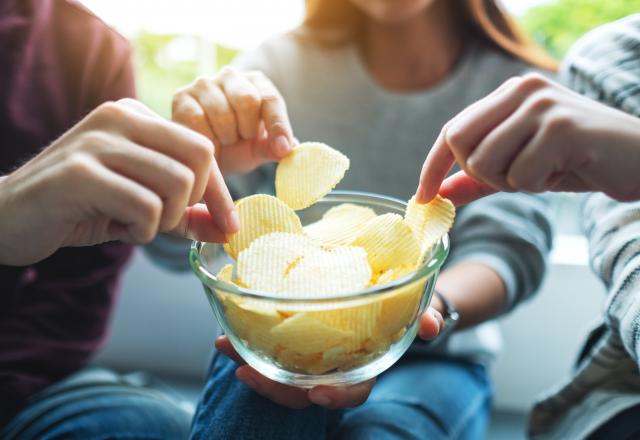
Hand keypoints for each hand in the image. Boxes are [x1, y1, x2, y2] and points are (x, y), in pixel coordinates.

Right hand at [0, 99, 236, 265]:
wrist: (8, 217)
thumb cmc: (81, 208)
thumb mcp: (141, 206)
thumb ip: (185, 214)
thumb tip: (228, 230)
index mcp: (135, 116)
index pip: (202, 148)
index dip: (219, 192)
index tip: (227, 225)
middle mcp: (118, 117)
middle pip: (198, 158)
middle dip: (192, 202)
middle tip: (164, 220)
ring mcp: (97, 142)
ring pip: (176, 183)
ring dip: (165, 220)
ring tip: (136, 225)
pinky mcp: (80, 173)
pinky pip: (145, 206)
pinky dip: (142, 230)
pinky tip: (118, 229)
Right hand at [172, 67, 294, 174]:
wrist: (202, 156)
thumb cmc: (236, 149)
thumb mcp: (258, 150)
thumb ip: (272, 148)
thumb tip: (288, 149)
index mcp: (257, 83)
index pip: (271, 99)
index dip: (278, 126)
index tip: (282, 148)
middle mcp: (231, 76)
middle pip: (248, 100)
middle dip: (247, 130)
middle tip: (241, 139)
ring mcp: (204, 84)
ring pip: (222, 113)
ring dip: (226, 136)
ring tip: (222, 140)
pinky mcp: (181, 96)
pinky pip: (198, 120)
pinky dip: (205, 138)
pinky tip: (206, 141)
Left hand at [214, 304, 441, 408]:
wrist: (388, 291)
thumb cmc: (404, 306)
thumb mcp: (418, 309)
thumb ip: (423, 317)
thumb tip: (431, 326)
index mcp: (364, 366)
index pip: (351, 392)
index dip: (334, 398)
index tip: (315, 394)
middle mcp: (335, 366)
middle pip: (303, 388)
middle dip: (273, 385)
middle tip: (244, 372)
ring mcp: (313, 353)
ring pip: (280, 369)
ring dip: (249, 361)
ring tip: (224, 346)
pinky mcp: (297, 336)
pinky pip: (270, 345)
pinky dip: (247, 341)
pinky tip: (227, 332)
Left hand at [416, 73, 639, 205]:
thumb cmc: (577, 161)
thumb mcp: (521, 166)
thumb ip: (479, 177)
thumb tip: (439, 192)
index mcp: (508, 94)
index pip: (452, 130)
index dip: (433, 165)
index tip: (423, 197)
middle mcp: (521, 90)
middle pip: (459, 143)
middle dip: (480, 174)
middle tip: (517, 177)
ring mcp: (540, 106)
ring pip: (485, 162)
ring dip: (511, 182)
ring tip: (545, 171)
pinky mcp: (560, 127)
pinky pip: (518, 175)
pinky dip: (536, 185)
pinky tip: (562, 171)